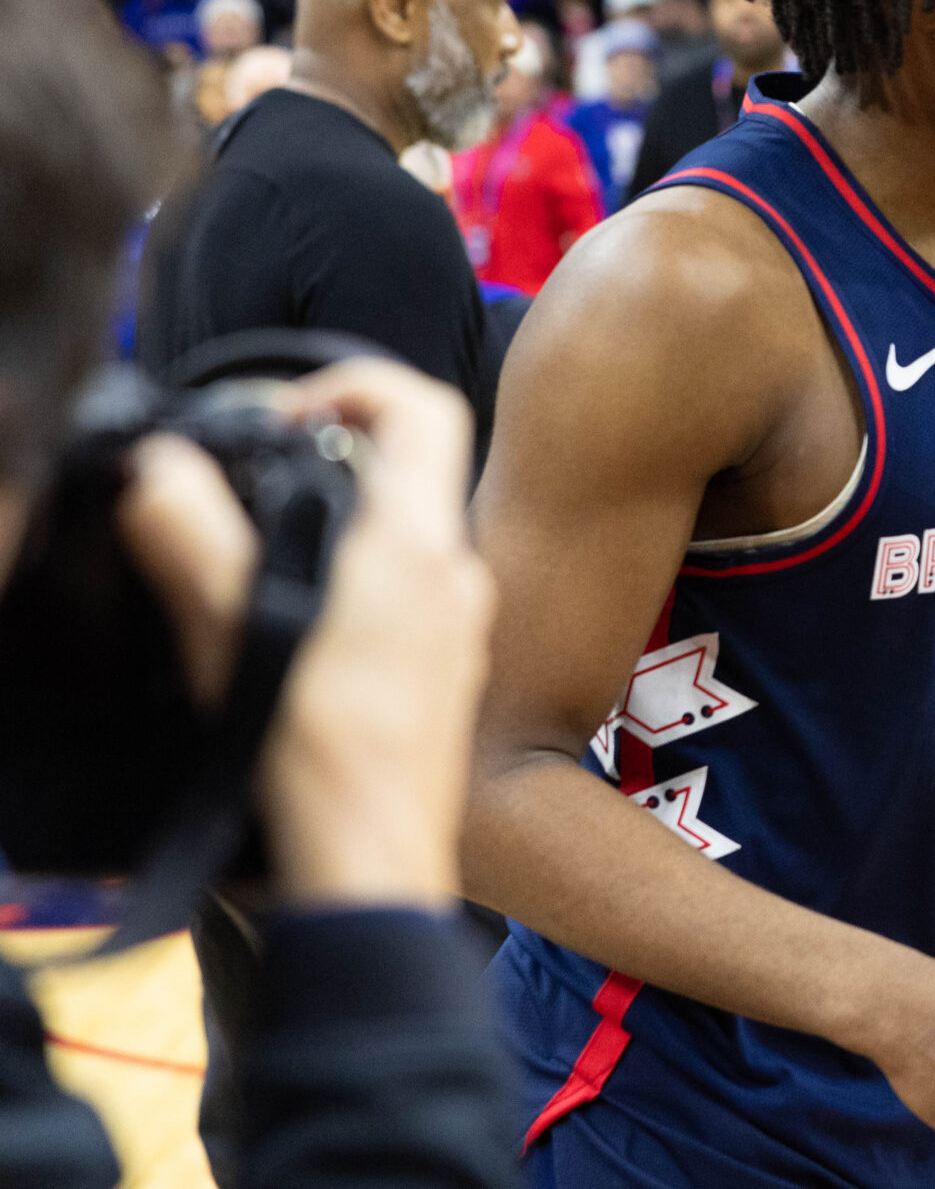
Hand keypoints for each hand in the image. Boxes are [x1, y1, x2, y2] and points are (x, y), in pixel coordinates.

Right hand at [119, 359, 494, 905]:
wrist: (373, 861)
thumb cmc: (319, 752)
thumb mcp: (232, 625)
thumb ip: (191, 533)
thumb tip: (163, 467)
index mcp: (420, 543)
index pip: (421, 406)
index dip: (351, 385)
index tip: (281, 420)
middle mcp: (456, 575)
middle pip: (409, 470)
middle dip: (328, 461)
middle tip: (255, 487)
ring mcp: (458, 629)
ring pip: (402, 539)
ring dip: (334, 531)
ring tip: (257, 565)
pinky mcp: (443, 677)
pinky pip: (402, 601)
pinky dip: (351, 591)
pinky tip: (293, 635)